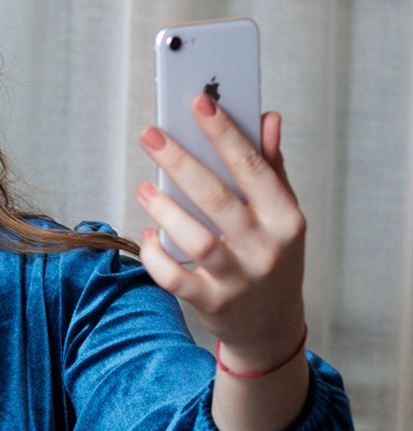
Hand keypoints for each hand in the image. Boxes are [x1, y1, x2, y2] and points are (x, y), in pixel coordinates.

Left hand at [135, 96, 306, 362]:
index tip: (199, 102)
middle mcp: (266, 249)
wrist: (271, 328)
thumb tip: (268, 118)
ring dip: (165, 209)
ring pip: (196, 239)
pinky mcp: (213, 304)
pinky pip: (175, 277)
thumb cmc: (273, 258)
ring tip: (145, 187)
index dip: (225, 134)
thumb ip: (271, 168)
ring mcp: (240, 280)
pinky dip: (156, 254)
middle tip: (151, 134)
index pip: (253, 168)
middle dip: (181, 161)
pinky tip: (147, 234)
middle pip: (218, 199)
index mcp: (286, 219)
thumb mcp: (282, 216)